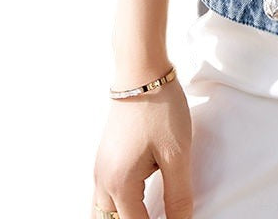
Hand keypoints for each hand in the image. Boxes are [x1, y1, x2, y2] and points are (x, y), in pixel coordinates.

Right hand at [91, 75, 193, 218]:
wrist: (141, 73)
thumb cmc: (160, 110)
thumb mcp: (177, 154)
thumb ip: (178, 195)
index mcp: (120, 185)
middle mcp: (103, 182)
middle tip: (163, 217)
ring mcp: (100, 170)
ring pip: (102, 213)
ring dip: (120, 218)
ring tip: (149, 213)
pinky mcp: (104, 159)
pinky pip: (103, 198)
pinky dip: (116, 208)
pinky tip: (136, 205)